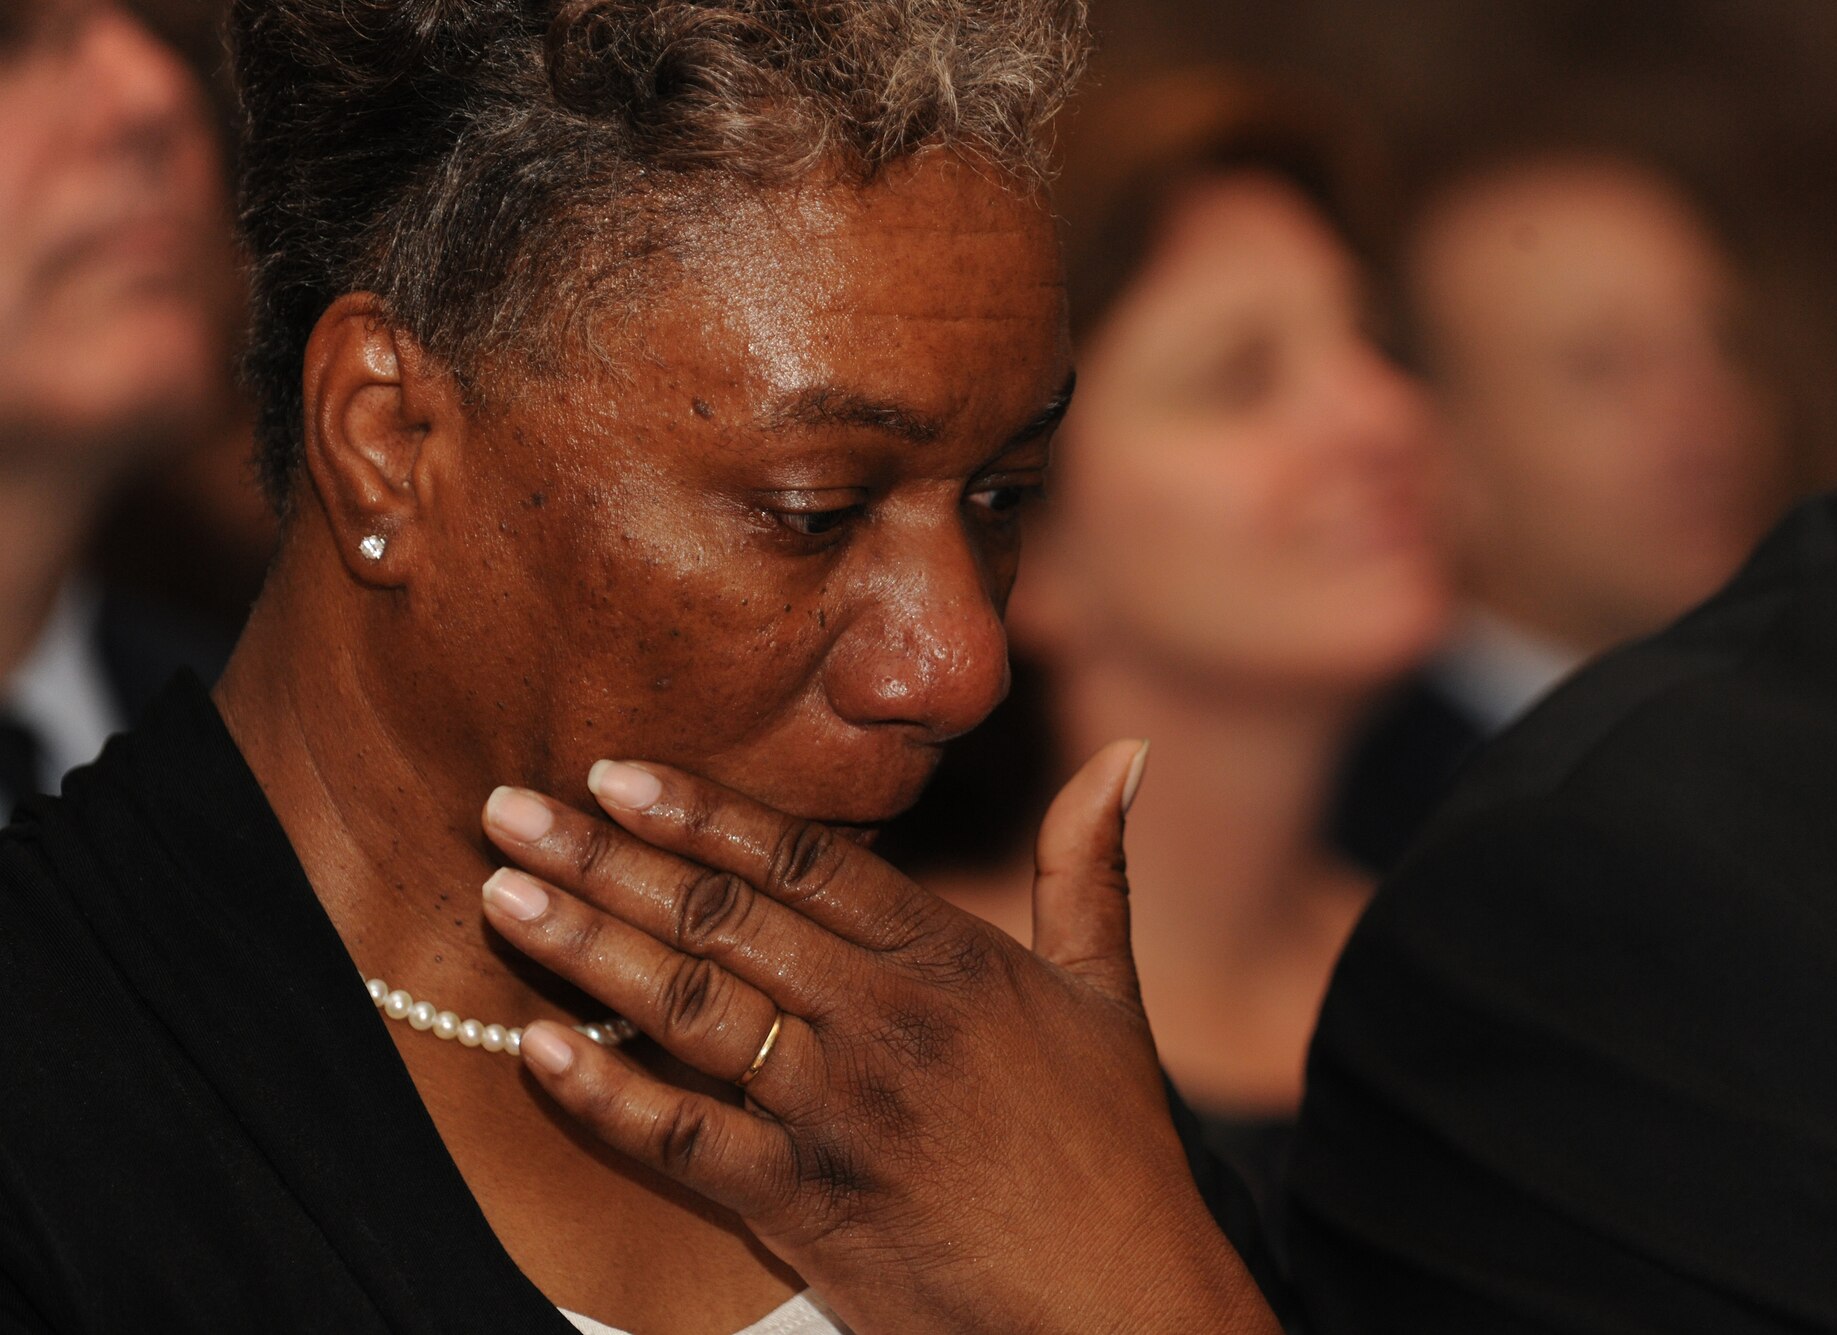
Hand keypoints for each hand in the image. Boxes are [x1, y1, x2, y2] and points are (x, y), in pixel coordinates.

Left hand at [478, 741, 1279, 1334]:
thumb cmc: (1114, 1149)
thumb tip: (1124, 753)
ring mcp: (843, 1114)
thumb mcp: (1109, 996)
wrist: (1126, 1309)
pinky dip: (604, 1096)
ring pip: (689, 1010)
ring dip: (585, 948)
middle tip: (508, 808)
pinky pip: (683, 1141)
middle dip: (606, 857)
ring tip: (500, 896)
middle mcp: (889, 1020)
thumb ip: (1091, 870)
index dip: (700, 811)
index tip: (613, 771)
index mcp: (953, 958)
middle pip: (723, 917)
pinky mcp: (809, 1207)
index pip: (802, 862)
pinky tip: (536, 1050)